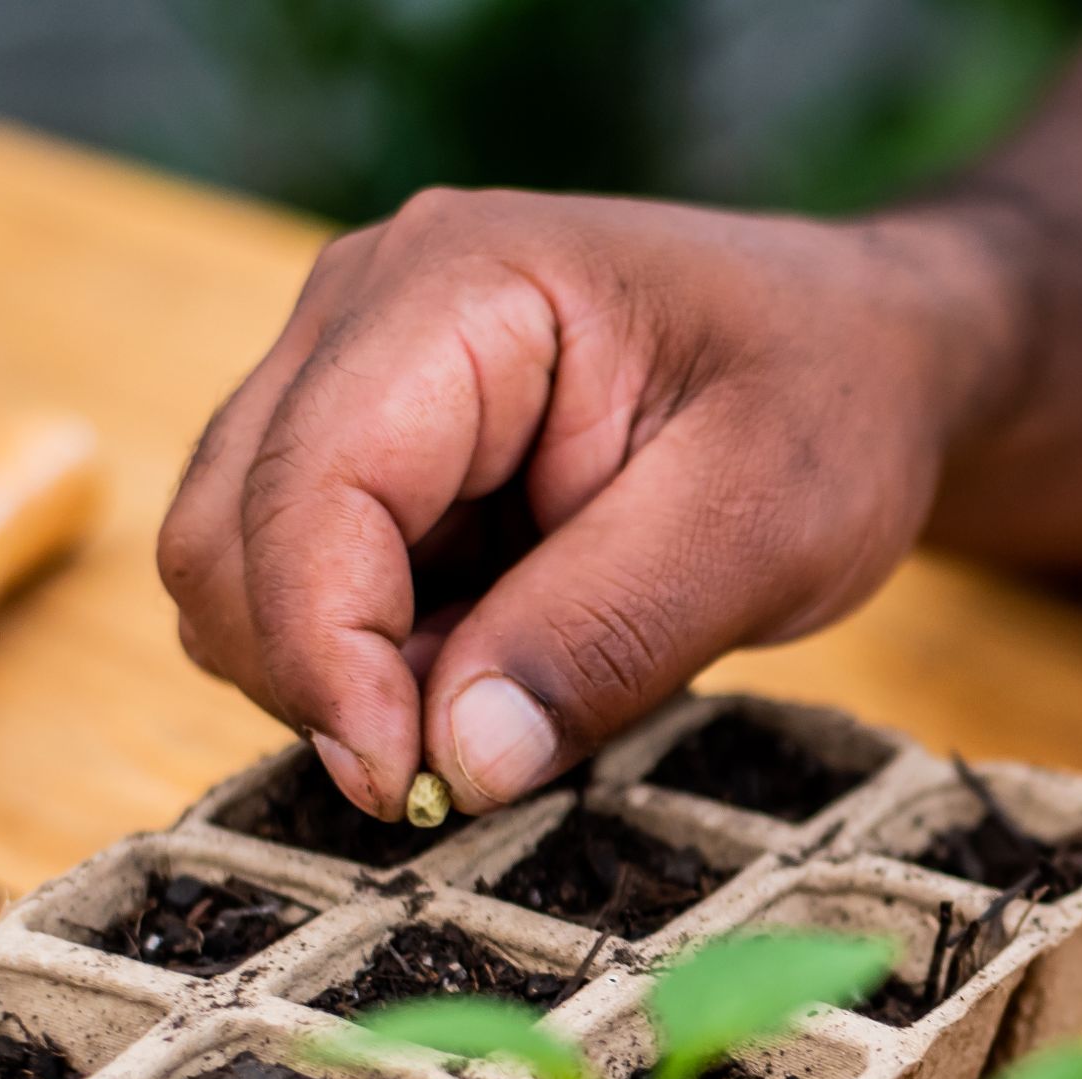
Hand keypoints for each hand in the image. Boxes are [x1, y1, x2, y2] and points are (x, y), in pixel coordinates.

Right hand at [158, 190, 1014, 818]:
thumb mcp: (760, 527)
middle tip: (471, 751)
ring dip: (339, 681)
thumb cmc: (825, 407)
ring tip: (503, 684)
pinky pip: (294, 593)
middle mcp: (361, 317)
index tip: (414, 786)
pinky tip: (482, 661)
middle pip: (226, 542)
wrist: (855, 357)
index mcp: (455, 289)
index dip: (329, 664)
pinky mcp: (361, 456)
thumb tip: (457, 764)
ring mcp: (345, 383)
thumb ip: (606, 638)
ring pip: (237, 576)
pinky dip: (365, 667)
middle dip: (322, 681)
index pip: (305, 497)